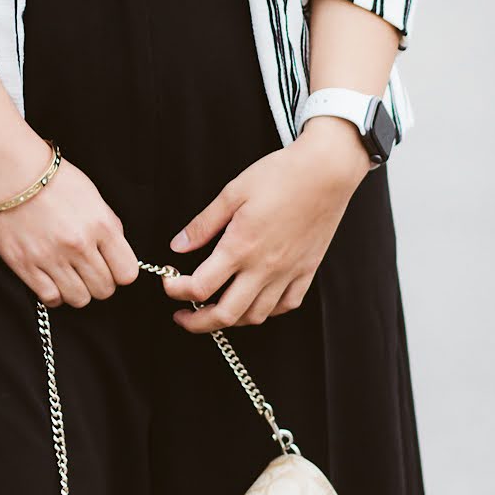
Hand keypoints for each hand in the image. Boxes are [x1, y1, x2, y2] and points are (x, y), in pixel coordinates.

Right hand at [0, 146, 139, 309]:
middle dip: (100, 283)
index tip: (112, 266)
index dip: (120, 272)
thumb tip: (116, 252)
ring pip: (79, 299)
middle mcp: (78, 245)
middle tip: (88, 270)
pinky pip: (50, 298)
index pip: (127, 273)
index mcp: (101, 225)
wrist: (10, 170)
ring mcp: (51, 257)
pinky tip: (51, 278)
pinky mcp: (24, 265)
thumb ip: (108, 225)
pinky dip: (54, 293)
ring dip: (77, 290)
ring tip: (69, 275)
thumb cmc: (52, 178)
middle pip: (104, 290)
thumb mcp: (92, 196)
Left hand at [163, 124, 371, 331]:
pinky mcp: (307, 271)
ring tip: (216, 309)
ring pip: (255, 316)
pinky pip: (286, 305)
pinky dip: (267, 311)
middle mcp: (264, 267)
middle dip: (196, 323)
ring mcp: (288, 273)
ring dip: (230, 320)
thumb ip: (203, 224)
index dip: (176, 290)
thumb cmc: (280, 175)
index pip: (200, 287)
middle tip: (182, 316)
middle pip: (225, 315)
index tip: (168, 282)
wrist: (326, 171)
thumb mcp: (232, 192)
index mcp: (240, 247)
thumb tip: (177, 246)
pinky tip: (255, 301)